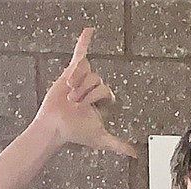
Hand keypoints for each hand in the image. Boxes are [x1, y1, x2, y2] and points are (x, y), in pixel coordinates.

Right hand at [33, 28, 135, 156]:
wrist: (55, 126)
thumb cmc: (76, 131)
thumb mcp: (100, 138)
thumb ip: (118, 144)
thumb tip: (136, 154)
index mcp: (102, 99)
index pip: (106, 90)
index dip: (96, 98)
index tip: (85, 108)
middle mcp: (93, 87)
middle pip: (96, 80)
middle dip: (85, 92)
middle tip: (75, 103)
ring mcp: (82, 79)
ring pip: (86, 72)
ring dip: (77, 83)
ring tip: (69, 95)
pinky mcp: (70, 72)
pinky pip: (80, 53)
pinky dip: (84, 41)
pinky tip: (90, 31)